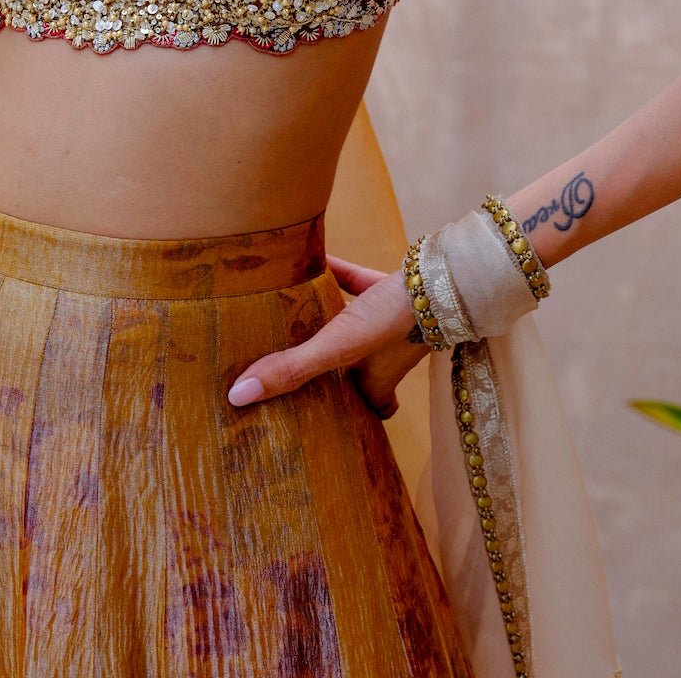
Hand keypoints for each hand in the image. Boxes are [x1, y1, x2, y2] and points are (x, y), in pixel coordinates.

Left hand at [227, 253, 428, 418]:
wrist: (442, 277)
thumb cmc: (393, 322)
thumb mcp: (338, 350)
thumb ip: (292, 369)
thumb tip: (239, 396)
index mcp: (374, 381)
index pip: (368, 411)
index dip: (352, 420)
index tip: (326, 423)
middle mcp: (382, 355)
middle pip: (358, 370)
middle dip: (334, 372)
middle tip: (301, 371)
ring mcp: (387, 321)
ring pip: (354, 326)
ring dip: (330, 322)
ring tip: (296, 316)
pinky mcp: (389, 286)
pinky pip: (355, 280)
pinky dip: (335, 272)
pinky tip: (309, 258)